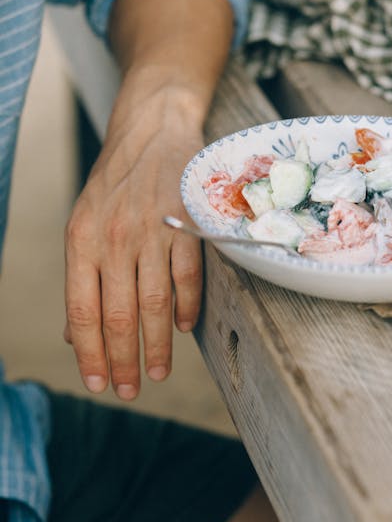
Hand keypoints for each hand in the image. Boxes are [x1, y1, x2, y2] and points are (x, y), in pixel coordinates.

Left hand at [64, 89, 203, 399]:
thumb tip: (73, 334)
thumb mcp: (84, 223)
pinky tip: (183, 328)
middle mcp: (113, 238)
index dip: (89, 353)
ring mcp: (152, 230)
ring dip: (158, 345)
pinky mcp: (187, 222)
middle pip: (119, 315)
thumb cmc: (116, 183)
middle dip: (124, 361)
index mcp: (82, 239)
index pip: (82, 311)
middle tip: (131, 391)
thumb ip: (82, 278)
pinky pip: (187, 277)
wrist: (152, 130)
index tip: (98, 384)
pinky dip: (186, 307)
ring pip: (154, 304)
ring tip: (159, 372)